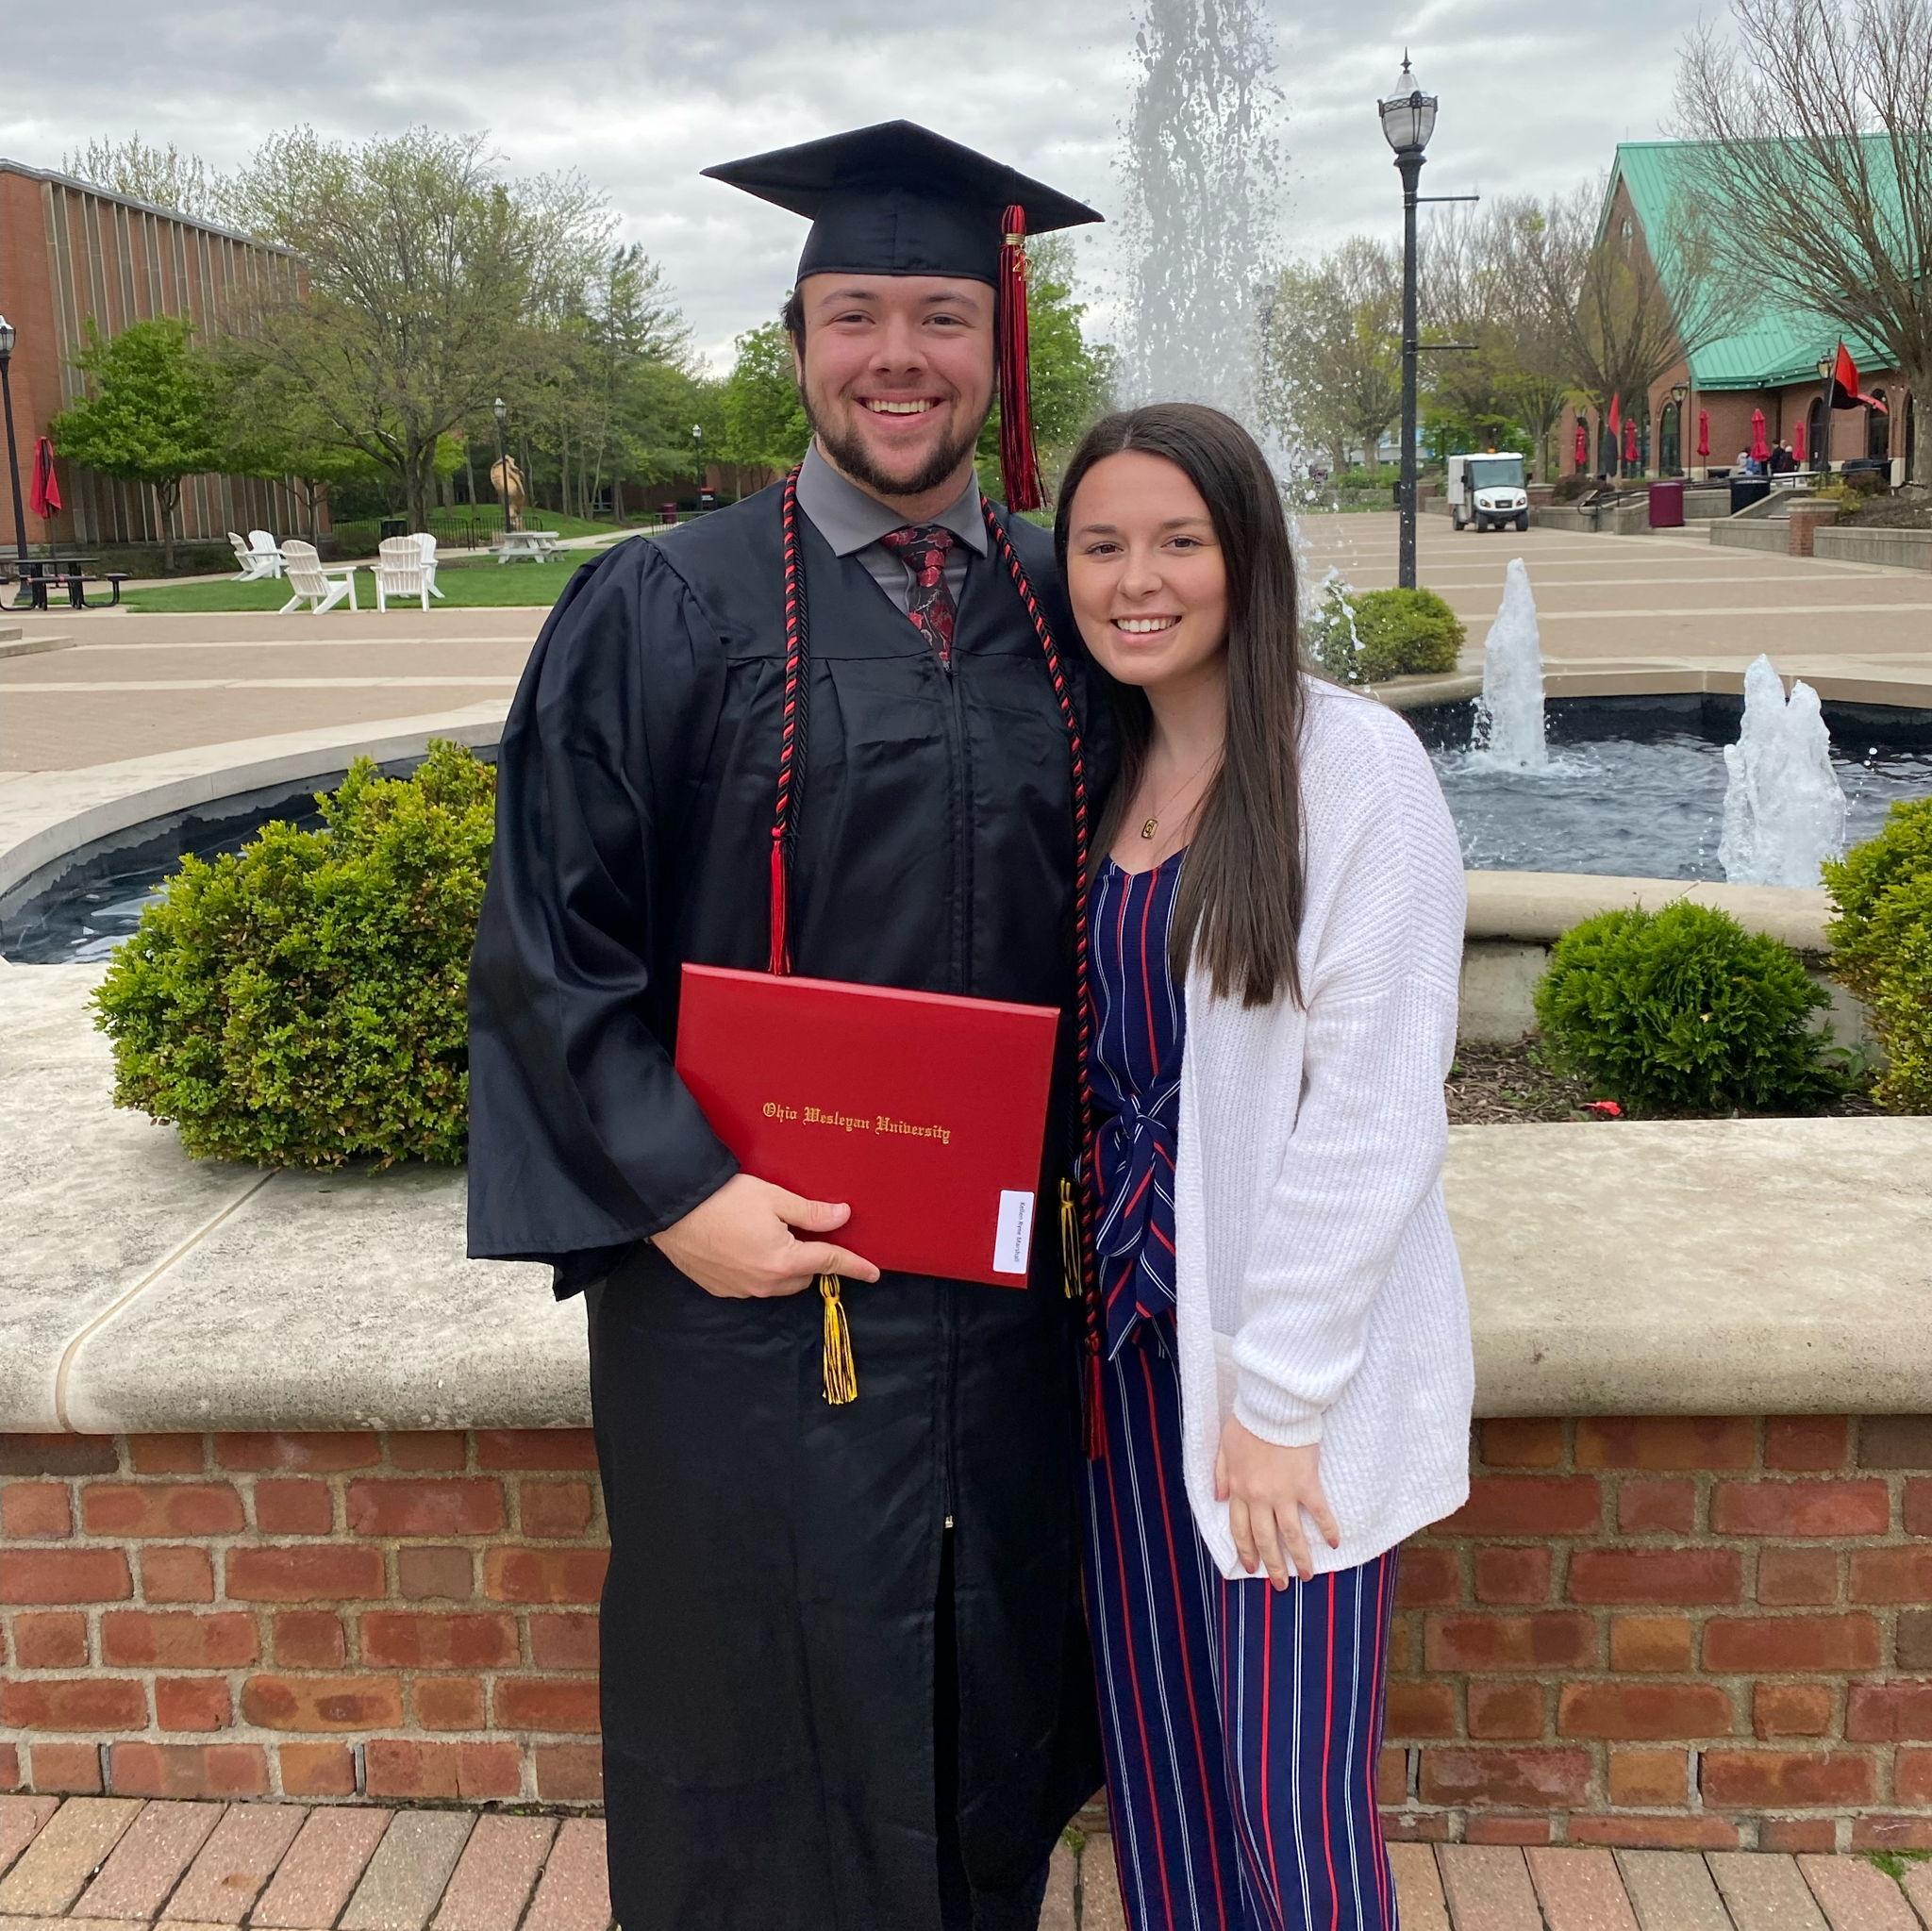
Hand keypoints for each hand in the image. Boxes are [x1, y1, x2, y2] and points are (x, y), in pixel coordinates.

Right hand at [652, 1174, 880, 1299]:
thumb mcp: (774, 1197)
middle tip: (800, 1230)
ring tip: (770, 1235)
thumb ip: (812, 1212)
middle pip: (803, 1275)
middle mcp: (765, 1283)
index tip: (874, 1273)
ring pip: (779, 1283)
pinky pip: (752, 1284)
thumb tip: (844, 1216)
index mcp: (784, 1261)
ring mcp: (741, 1290)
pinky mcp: (720, 1289)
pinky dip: (758, 1270)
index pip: (830, 1262)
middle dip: (810, 1258)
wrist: (672, 1210)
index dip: (855, 1266)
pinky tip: (744, 1245)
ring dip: (784, 1266)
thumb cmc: (725, 1198)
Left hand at [1214, 1416, 1341, 1588]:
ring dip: (1299, 1558)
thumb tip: (1218, 1499)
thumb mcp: (1224, 1446)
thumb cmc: (1248, 1422)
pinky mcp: (1306, 1484)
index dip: (1245, 1551)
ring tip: (1306, 1576)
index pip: (1240, 1529)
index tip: (1251, 1569)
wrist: (1272, 1406)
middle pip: (1265, 1539)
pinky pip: (1318, 1513)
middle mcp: (1259, 1497)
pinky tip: (1334, 1543)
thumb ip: (1220, 1474)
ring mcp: (1283, 1493)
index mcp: (1238, 1489)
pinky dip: (1328, 1529)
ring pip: (1291, 1535)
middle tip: (1280, 1585)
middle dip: (1272, 1565)